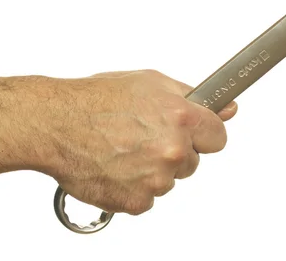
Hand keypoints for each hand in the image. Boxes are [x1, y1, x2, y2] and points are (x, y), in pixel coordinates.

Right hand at [47, 70, 236, 214]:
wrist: (56, 124)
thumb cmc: (97, 100)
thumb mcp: (151, 83)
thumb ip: (194, 98)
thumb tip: (229, 109)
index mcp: (181, 117)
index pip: (219, 137)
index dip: (205, 135)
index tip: (195, 135)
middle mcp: (173, 149)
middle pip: (193, 161)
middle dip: (175, 151)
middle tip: (144, 137)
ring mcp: (156, 179)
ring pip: (169, 180)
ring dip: (153, 170)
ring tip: (124, 149)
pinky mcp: (137, 201)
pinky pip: (148, 198)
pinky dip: (134, 187)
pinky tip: (117, 166)